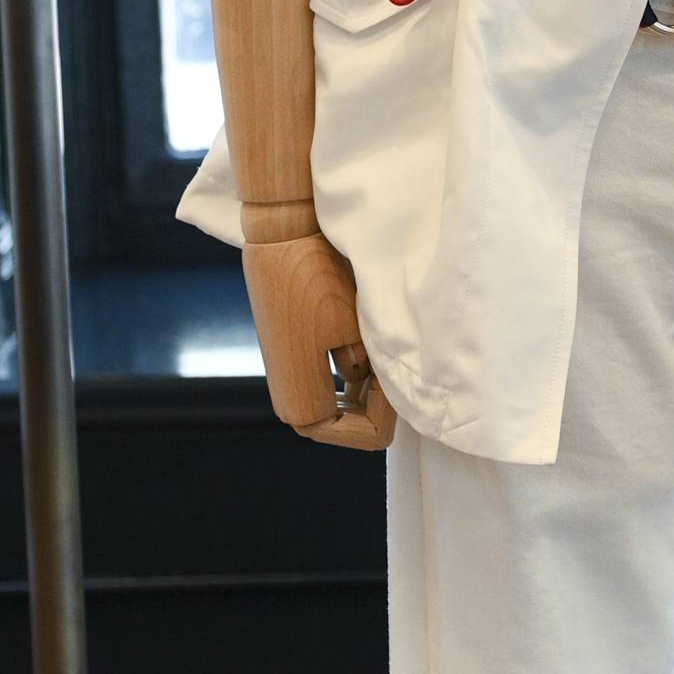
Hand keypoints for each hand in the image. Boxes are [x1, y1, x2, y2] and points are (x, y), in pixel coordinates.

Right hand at [240, 229, 398, 448]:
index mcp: (303, 407)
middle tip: (390, 362)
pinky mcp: (293, 361)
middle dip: (380, 402)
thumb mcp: (356, 334)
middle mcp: (290, 402)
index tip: (392, 373)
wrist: (281, 238)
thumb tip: (372, 387)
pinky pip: (333, 388)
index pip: (368, 435)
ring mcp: (290, 382)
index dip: (390, 410)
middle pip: (355, 426)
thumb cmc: (319, 280)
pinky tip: (366, 348)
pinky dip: (357, 377)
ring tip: (379, 351)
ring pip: (346, 407)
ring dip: (370, 387)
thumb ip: (371, 374)